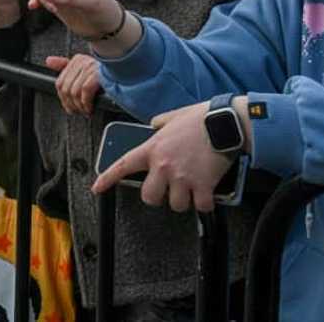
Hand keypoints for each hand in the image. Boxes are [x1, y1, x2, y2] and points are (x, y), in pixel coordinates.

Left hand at [47, 54, 101, 115]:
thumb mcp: (84, 69)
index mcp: (77, 60)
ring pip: (74, 93)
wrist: (126, 74)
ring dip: (80, 106)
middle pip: (65, 89)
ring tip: (86, 111)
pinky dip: (86, 104)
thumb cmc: (106, 75)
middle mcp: (82, 62)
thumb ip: (65, 65)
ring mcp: (90, 68)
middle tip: (79, 111)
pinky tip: (90, 108)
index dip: (63, 99)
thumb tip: (49, 61)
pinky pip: (85, 93)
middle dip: (71, 105)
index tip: (70, 107)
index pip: (60, 83)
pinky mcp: (98, 75)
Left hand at [91, 101, 238, 213]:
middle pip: (149, 197)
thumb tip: (154, 126)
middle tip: (168, 189)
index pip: (123, 165)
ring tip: (191, 187)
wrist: (225, 122)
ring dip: (184, 200)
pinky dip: (205, 203)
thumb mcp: (171, 117)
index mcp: (153, 149)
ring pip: (176, 205)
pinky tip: (207, 192)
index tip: (97, 187)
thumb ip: (158, 125)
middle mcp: (164, 165)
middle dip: (158, 196)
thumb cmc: (200, 118)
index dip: (107, 178)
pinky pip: (201, 206)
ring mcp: (183, 177)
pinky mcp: (203, 185)